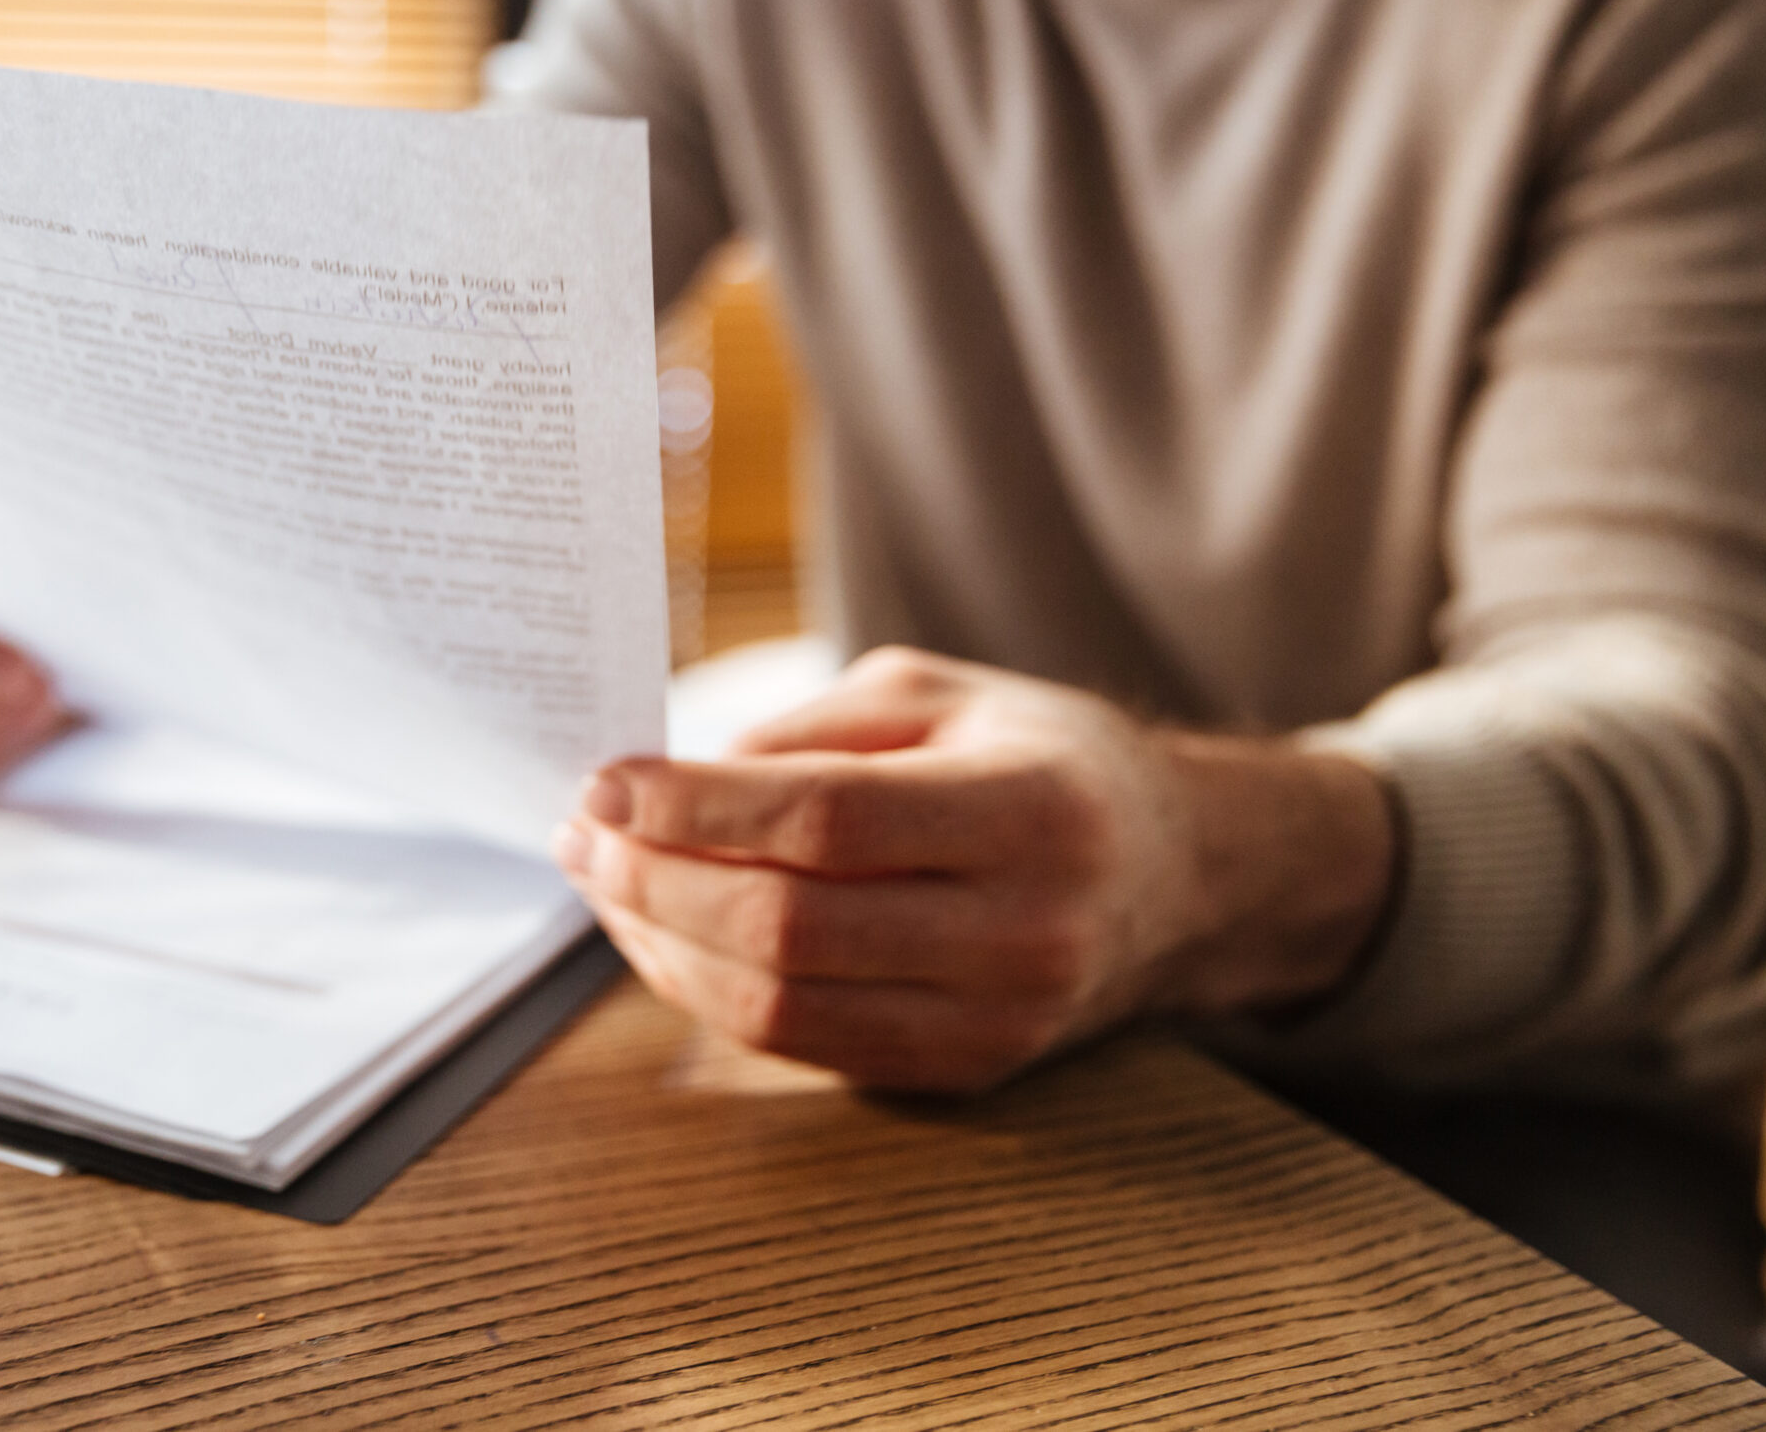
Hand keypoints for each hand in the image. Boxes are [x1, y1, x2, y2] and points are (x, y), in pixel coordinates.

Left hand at [554, 647, 1394, 1091]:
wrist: (1181, 875)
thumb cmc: (1044, 760)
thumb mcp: (941, 695)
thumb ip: (810, 732)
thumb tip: (669, 783)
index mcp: (1029, 808)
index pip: (828, 821)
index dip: (697, 808)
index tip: (605, 782)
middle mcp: (1025, 929)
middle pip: (790, 926)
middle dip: (655, 882)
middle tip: (583, 834)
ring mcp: (998, 1019)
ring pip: (783, 1007)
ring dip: (664, 949)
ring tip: (606, 884)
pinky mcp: (965, 1070)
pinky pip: (806, 1046)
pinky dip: (713, 996)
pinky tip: (665, 938)